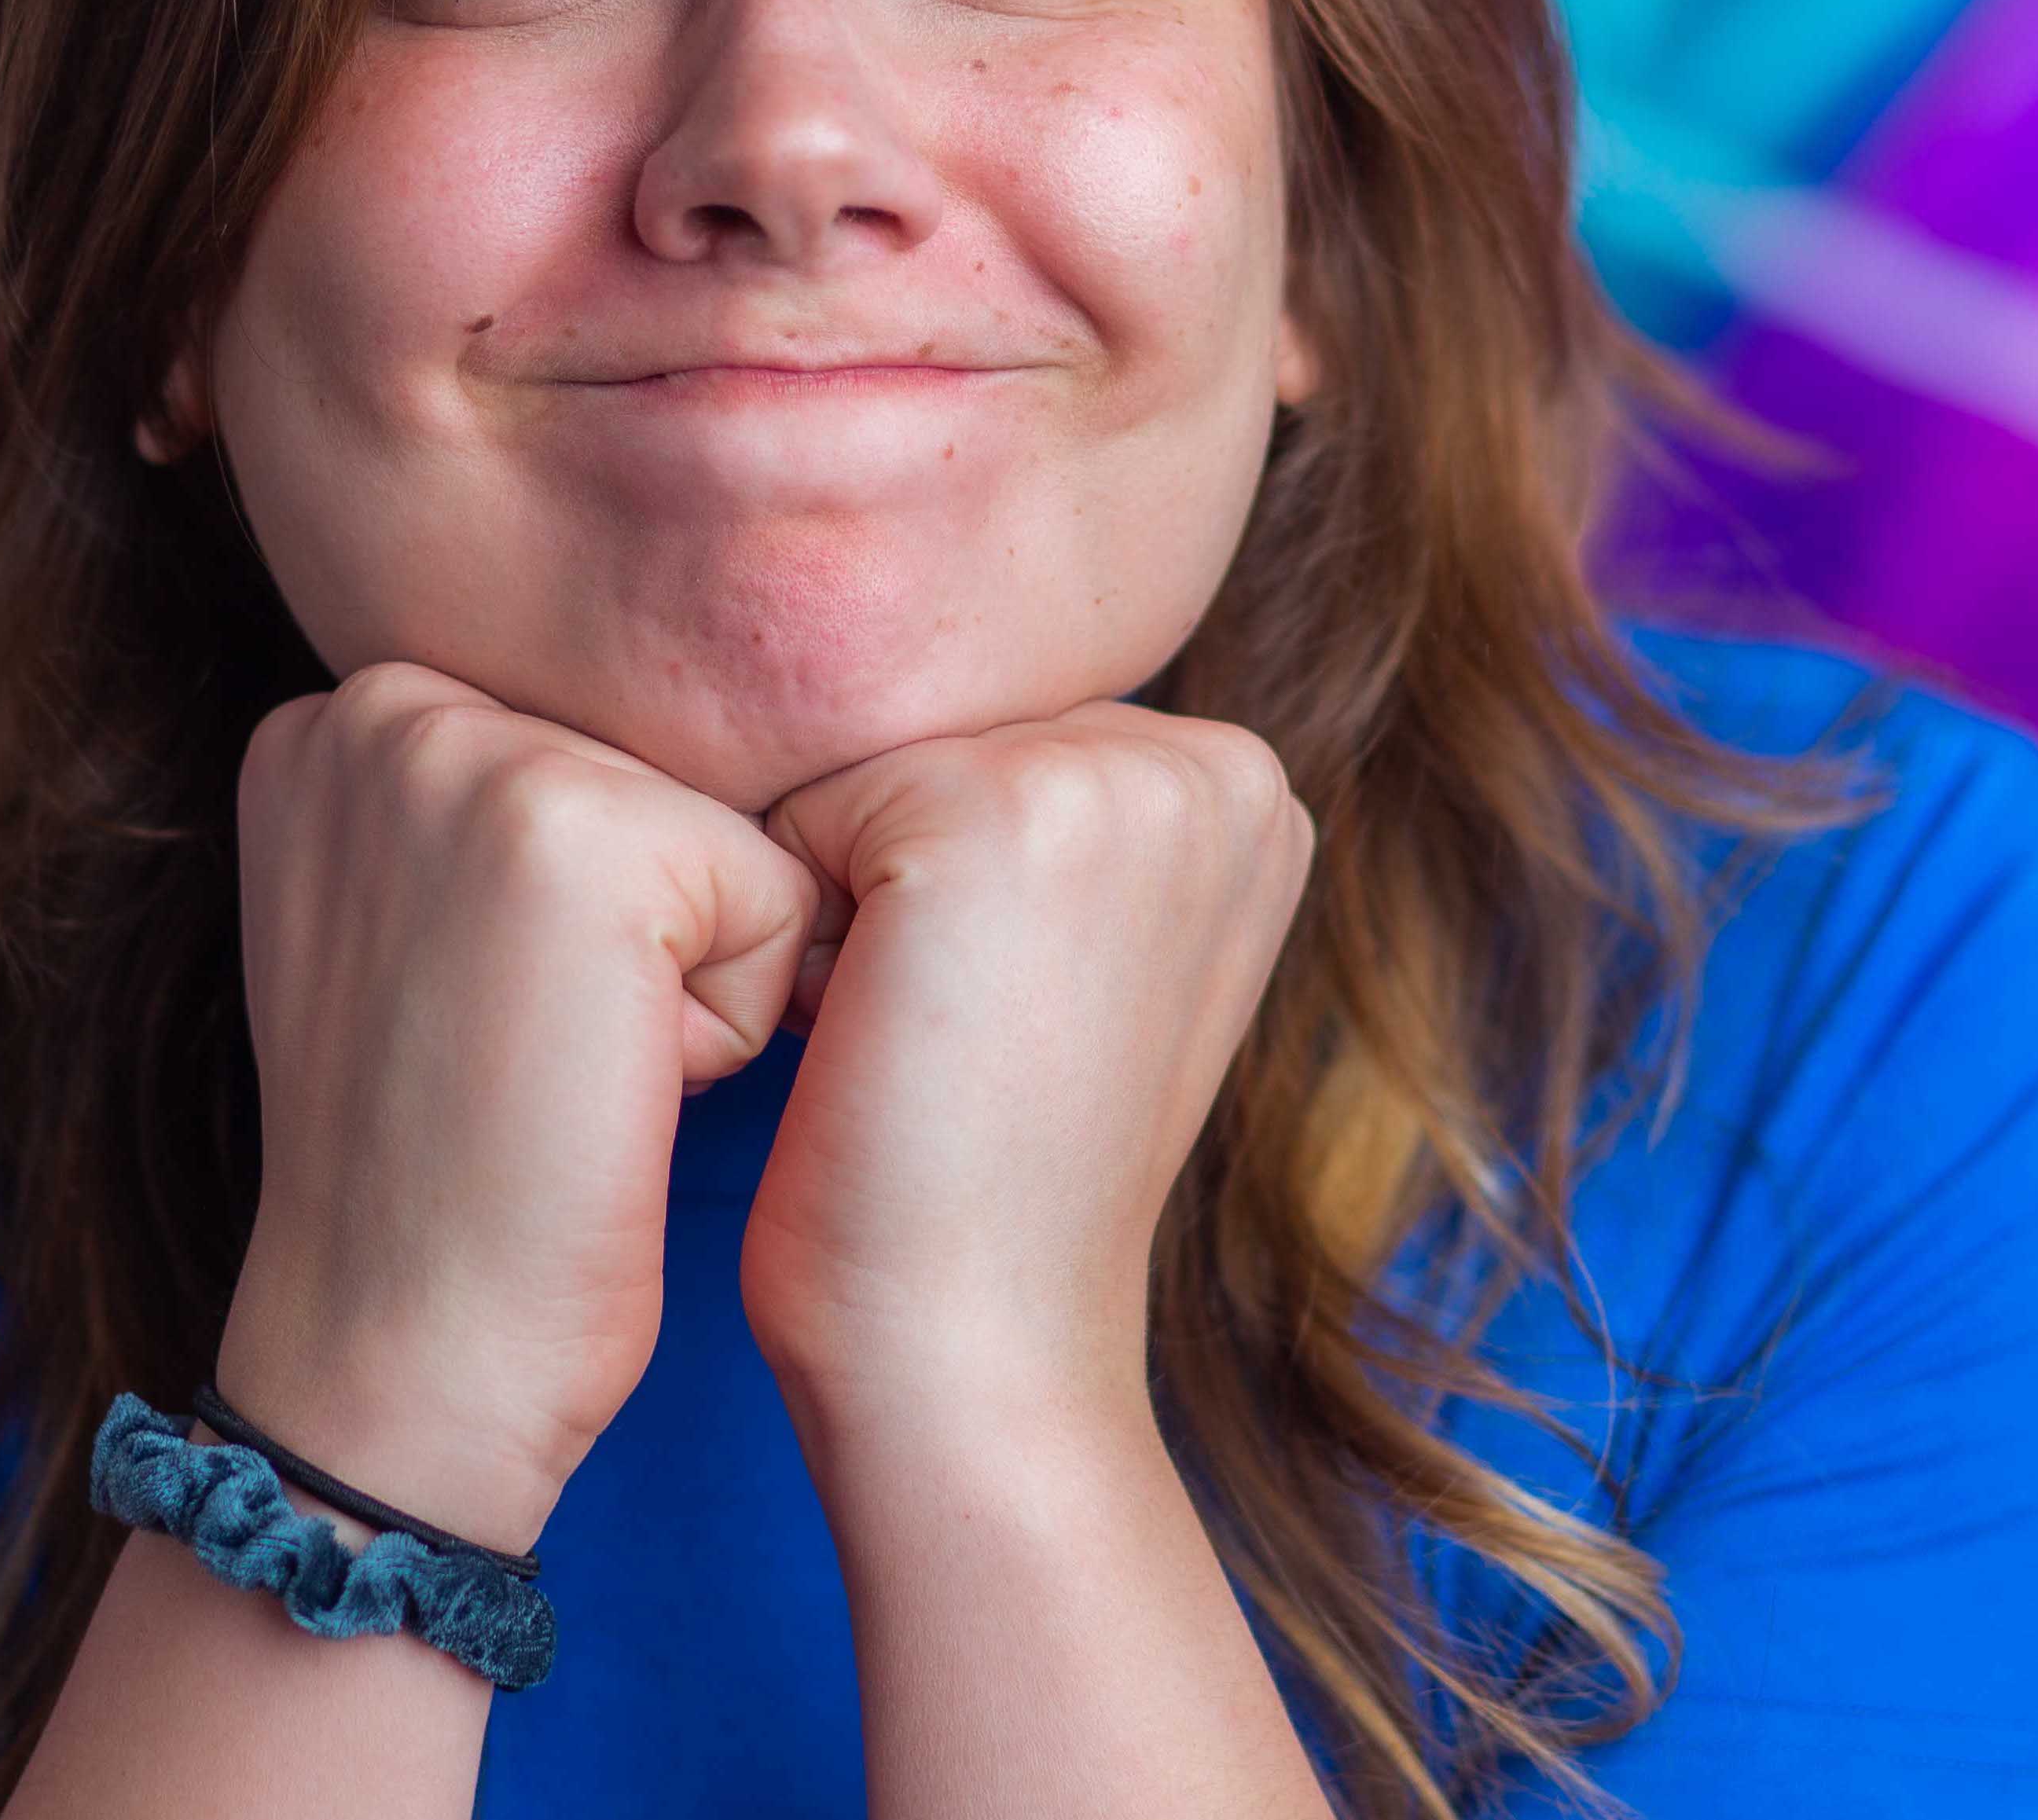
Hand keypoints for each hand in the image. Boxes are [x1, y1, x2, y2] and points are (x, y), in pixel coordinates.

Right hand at [213, 662, 819, 1554]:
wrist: (396, 1351)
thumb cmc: (431, 1163)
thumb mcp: (398, 923)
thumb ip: (468, 805)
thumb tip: (635, 759)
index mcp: (333, 720)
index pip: (576, 754)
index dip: (567, 907)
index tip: (470, 1011)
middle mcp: (384, 706)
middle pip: (651, 780)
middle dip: (633, 922)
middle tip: (521, 1049)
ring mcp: (475, 757)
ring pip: (720, 835)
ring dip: (684, 967)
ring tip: (564, 1064)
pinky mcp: (584, 833)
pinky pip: (776, 898)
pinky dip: (735, 1018)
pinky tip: (615, 1087)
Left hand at [737, 700, 1312, 1440]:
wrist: (979, 1353)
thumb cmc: (995, 1176)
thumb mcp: (1093, 958)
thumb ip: (1072, 818)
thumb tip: (934, 684)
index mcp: (1245, 786)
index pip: (1001, 733)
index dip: (954, 879)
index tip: (1006, 1019)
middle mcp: (1210, 758)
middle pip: (934, 729)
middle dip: (895, 870)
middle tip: (952, 1039)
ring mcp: (1108, 774)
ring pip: (863, 762)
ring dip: (841, 892)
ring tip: (914, 1032)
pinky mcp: (988, 807)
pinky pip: (798, 807)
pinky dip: (792, 925)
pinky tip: (864, 1031)